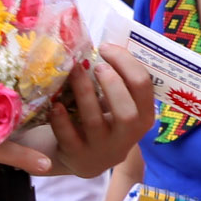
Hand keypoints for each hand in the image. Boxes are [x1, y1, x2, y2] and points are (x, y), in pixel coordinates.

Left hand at [45, 46, 155, 176]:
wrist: (86, 159)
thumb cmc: (105, 121)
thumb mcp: (120, 105)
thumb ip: (120, 82)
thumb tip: (108, 42)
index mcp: (143, 117)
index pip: (144, 87)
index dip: (126, 63)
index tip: (106, 48)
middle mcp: (126, 136)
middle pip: (127, 112)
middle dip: (112, 84)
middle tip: (97, 65)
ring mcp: (102, 149)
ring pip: (94, 121)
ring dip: (83, 93)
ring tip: (73, 72)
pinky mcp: (77, 156)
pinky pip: (68, 136)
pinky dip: (61, 118)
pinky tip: (56, 104)